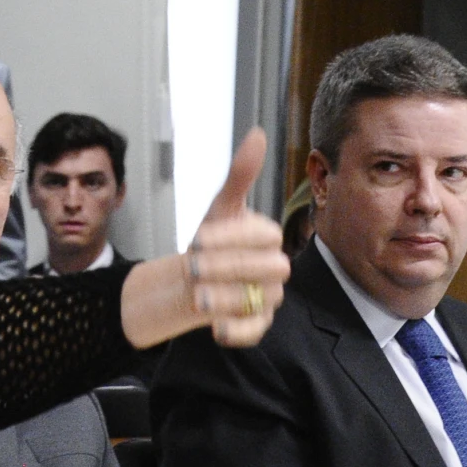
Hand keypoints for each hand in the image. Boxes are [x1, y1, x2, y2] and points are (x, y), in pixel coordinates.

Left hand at [120, 129, 290, 348]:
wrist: (192, 278)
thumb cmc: (211, 242)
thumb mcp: (220, 208)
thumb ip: (239, 176)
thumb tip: (257, 134)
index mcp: (268, 237)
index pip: (264, 235)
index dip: (232, 237)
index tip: (198, 236)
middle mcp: (275, 268)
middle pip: (266, 269)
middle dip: (228, 267)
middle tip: (192, 266)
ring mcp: (268, 297)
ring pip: (260, 300)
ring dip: (226, 297)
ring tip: (195, 294)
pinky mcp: (256, 324)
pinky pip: (256, 331)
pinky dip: (237, 332)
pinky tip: (214, 328)